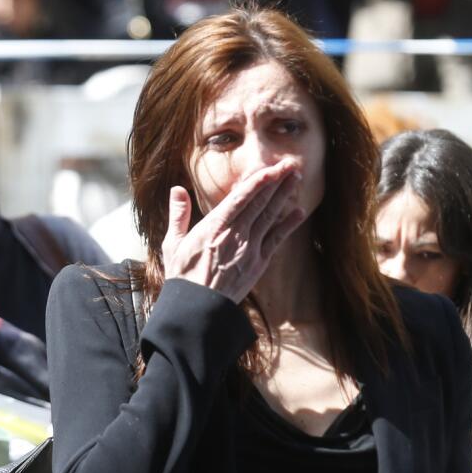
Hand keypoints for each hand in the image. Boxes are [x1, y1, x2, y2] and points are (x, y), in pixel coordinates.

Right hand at [162, 159, 305, 302]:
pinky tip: (299, 212)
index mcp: (214, 226)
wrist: (197, 308)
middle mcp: (235, 234)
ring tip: (295, 178)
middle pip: (260, 203)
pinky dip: (288, 225)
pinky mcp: (258, 264)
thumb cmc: (182, 275)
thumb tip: (177, 190)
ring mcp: (249, 249)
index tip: (270, 167)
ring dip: (284, 196)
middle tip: (290, 164)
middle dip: (276, 181)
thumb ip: (178, 214)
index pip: (240, 197)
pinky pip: (276, 240)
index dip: (258, 181)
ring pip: (270, 216)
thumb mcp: (172, 243)